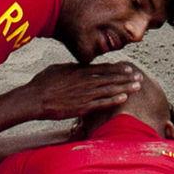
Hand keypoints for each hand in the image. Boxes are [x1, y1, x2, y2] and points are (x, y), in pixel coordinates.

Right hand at [23, 62, 142, 120]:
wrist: (34, 99)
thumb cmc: (42, 83)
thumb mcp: (58, 69)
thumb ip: (72, 68)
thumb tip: (80, 66)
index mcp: (79, 71)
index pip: (103, 69)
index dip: (117, 69)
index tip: (129, 68)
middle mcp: (84, 81)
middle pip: (110, 78)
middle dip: (126, 78)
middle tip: (140, 77)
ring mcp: (84, 94)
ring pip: (109, 90)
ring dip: (125, 88)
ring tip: (137, 86)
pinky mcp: (81, 107)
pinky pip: (101, 103)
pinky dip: (113, 100)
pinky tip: (124, 98)